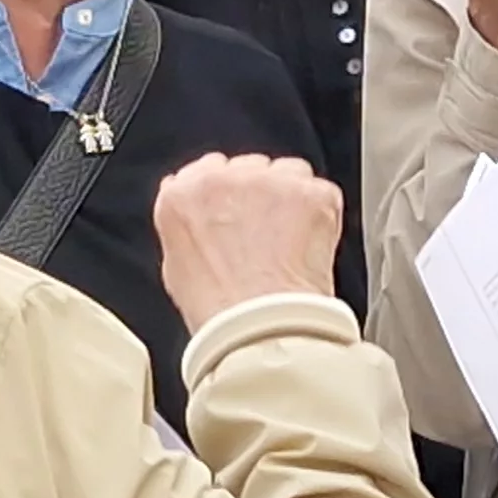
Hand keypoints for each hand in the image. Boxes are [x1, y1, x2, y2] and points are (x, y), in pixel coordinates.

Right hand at [150, 154, 342, 330]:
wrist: (261, 328)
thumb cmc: (220, 310)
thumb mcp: (177, 267)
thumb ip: (186, 226)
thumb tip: (201, 218)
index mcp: (183, 194)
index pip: (208, 170)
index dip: (228, 195)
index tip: (237, 214)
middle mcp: (224, 178)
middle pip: (250, 168)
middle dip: (260, 195)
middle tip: (266, 236)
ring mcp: (269, 181)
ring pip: (287, 173)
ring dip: (291, 200)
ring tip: (290, 243)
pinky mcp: (309, 192)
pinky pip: (320, 191)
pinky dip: (321, 215)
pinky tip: (309, 245)